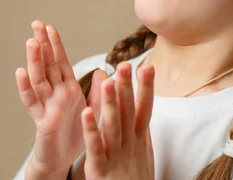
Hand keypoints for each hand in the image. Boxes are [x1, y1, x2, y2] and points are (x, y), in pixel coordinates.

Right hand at [15, 20, 107, 176]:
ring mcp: (46, 106)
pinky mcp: (43, 121)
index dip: (55, 45)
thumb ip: (97, 91)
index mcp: (68, 89)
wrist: (64, 160)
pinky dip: (25, 88)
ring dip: (35, 61)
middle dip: (42, 45)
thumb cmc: (76, 134)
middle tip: (36, 24)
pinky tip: (20, 73)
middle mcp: (55, 94)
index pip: (61, 62)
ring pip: (39, 79)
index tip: (50, 27)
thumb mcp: (92, 110)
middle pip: (47, 65)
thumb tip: (102, 70)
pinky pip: (33, 102)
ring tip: (31, 42)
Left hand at [81, 62, 154, 179]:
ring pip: (113, 126)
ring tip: (109, 80)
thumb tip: (145, 114)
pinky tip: (86, 113)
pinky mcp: (101, 171)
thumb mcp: (143, 157)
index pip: (144, 109)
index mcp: (140, 142)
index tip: (147, 66)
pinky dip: (91, 130)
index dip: (146, 88)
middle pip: (130, 112)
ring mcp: (117, 158)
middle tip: (126, 64)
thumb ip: (142, 134)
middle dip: (128, 88)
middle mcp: (131, 147)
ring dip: (111, 103)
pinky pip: (95, 148)